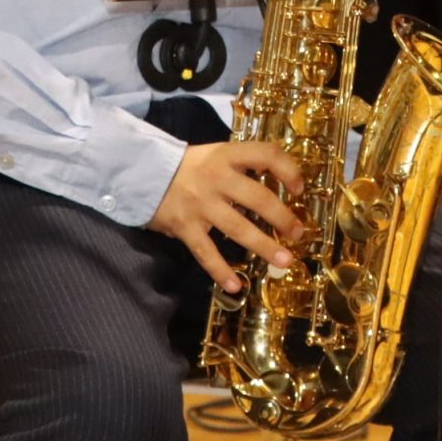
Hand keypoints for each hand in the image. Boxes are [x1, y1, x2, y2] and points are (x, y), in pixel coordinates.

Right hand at [150, 141, 307, 291]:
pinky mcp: (185, 226)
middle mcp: (217, 178)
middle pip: (258, 198)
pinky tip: (236, 286)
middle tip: (298, 233)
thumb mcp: (218, 154)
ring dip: (264, 246)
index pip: (267, 155)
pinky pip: (206, 252)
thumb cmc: (190, 166)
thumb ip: (244, 167)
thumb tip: (281, 185)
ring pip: (239, 228)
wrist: (141, 173)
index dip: (289, 170)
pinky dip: (221, 270)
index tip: (300, 188)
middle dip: (282, 218)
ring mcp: (201, 204)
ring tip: (285, 261)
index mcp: (228, 156)